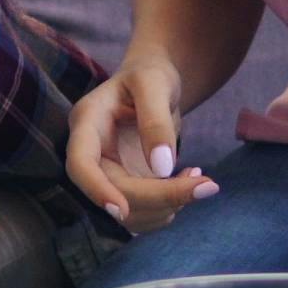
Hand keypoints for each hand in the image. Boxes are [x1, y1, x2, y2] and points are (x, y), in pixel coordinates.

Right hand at [63, 55, 218, 231]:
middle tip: (207, 186)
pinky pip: (145, 211)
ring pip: (130, 212)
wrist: (153, 84)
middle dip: (159, 197)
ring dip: (168, 205)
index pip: (80, 164)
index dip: (96, 190)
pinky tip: (188, 180)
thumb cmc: (150, 75)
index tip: (122, 210)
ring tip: (198, 178)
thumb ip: (156, 120)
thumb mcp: (155, 83)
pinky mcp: (126, 187)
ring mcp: (107, 174)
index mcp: (87, 122)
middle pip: (114, 192)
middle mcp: (92, 153)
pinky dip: (171, 205)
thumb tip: (162, 167)